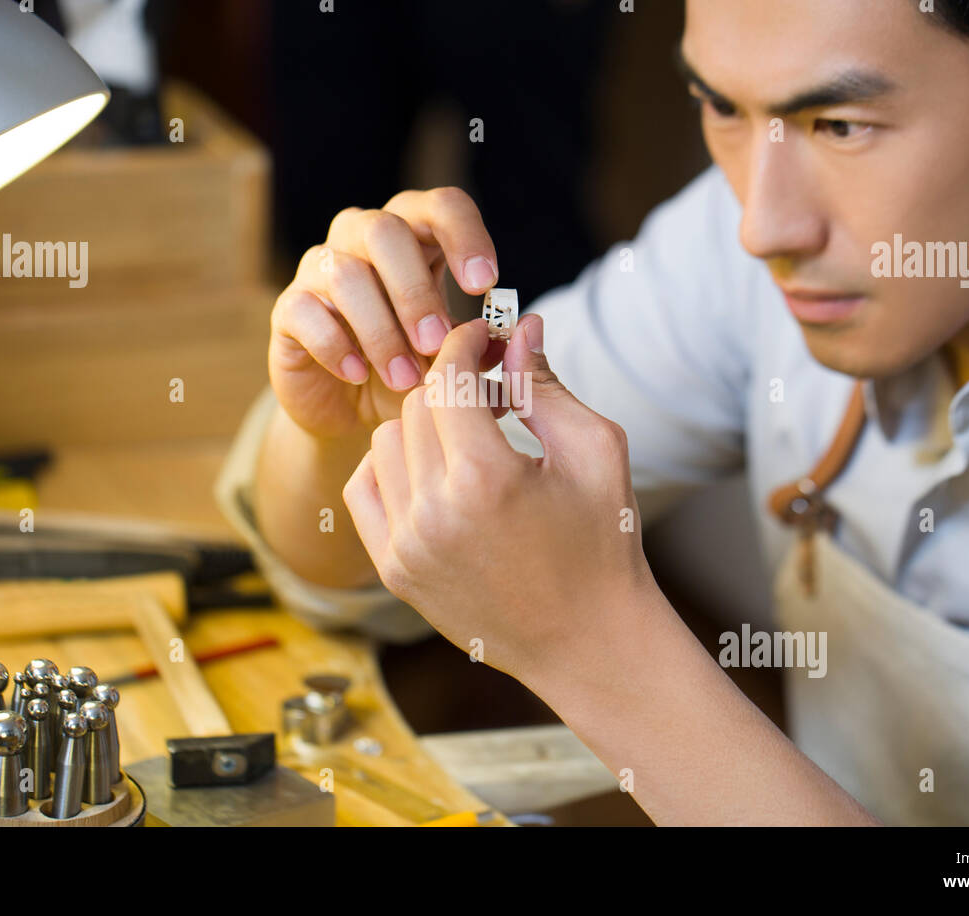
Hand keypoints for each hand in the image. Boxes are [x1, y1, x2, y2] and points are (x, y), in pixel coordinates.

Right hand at [268, 187, 504, 440]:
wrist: (349, 411)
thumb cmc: (408, 371)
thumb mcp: (452, 364)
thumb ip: (482, 349)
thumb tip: (513, 337)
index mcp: (415, 236)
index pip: (442, 206)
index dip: (466, 236)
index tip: (486, 284)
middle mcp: (362, 238)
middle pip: (385, 231)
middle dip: (414, 290)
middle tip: (435, 343)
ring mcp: (320, 269)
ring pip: (345, 274)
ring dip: (380, 330)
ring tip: (403, 378)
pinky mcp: (288, 309)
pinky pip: (305, 310)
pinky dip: (335, 345)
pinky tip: (356, 375)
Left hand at [341, 313, 659, 682]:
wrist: (588, 641)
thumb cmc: (603, 543)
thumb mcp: (592, 451)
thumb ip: (544, 384)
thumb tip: (517, 326)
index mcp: (486, 477)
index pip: (448, 376)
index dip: (466, 344)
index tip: (486, 338)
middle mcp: (434, 512)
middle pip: (417, 404)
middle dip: (452, 384)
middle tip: (492, 391)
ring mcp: (406, 545)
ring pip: (385, 441)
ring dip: (423, 425)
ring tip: (469, 438)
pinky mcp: (393, 569)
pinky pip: (365, 486)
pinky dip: (392, 466)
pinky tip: (434, 472)